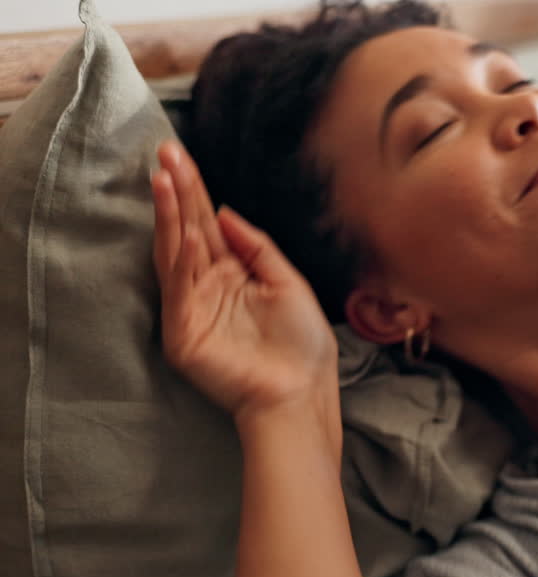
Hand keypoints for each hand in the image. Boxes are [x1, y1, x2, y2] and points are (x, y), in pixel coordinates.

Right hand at [152, 141, 336, 421]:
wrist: (302, 392)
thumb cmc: (301, 344)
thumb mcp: (287, 281)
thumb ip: (256, 247)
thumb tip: (222, 211)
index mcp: (232, 273)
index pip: (206, 224)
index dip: (195, 191)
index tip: (180, 155)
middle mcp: (206, 286)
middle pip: (186, 230)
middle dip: (176, 192)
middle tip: (164, 152)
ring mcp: (191, 308)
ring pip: (175, 253)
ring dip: (169, 216)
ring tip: (164, 179)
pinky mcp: (183, 332)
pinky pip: (180, 288)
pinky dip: (182, 259)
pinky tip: (185, 231)